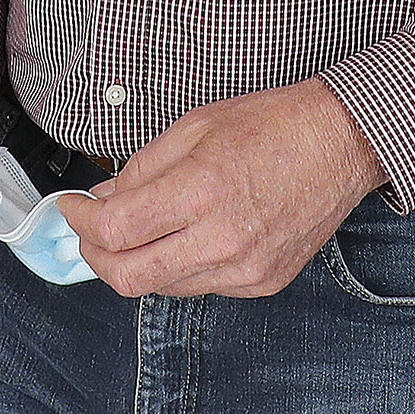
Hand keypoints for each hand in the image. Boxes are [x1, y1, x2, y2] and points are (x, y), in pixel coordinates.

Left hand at [74, 78, 387, 298]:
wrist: (342, 144)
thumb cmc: (274, 126)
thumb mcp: (195, 127)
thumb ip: (142, 168)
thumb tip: (106, 197)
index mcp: (201, 191)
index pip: (116, 230)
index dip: (81, 221)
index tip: (73, 207)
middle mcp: (223, 239)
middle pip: (129, 277)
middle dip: (96, 256)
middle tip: (90, 232)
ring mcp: (245, 268)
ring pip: (163, 287)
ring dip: (137, 262)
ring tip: (138, 231)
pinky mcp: (262, 283)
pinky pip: (201, 287)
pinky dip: (180, 267)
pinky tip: (184, 239)